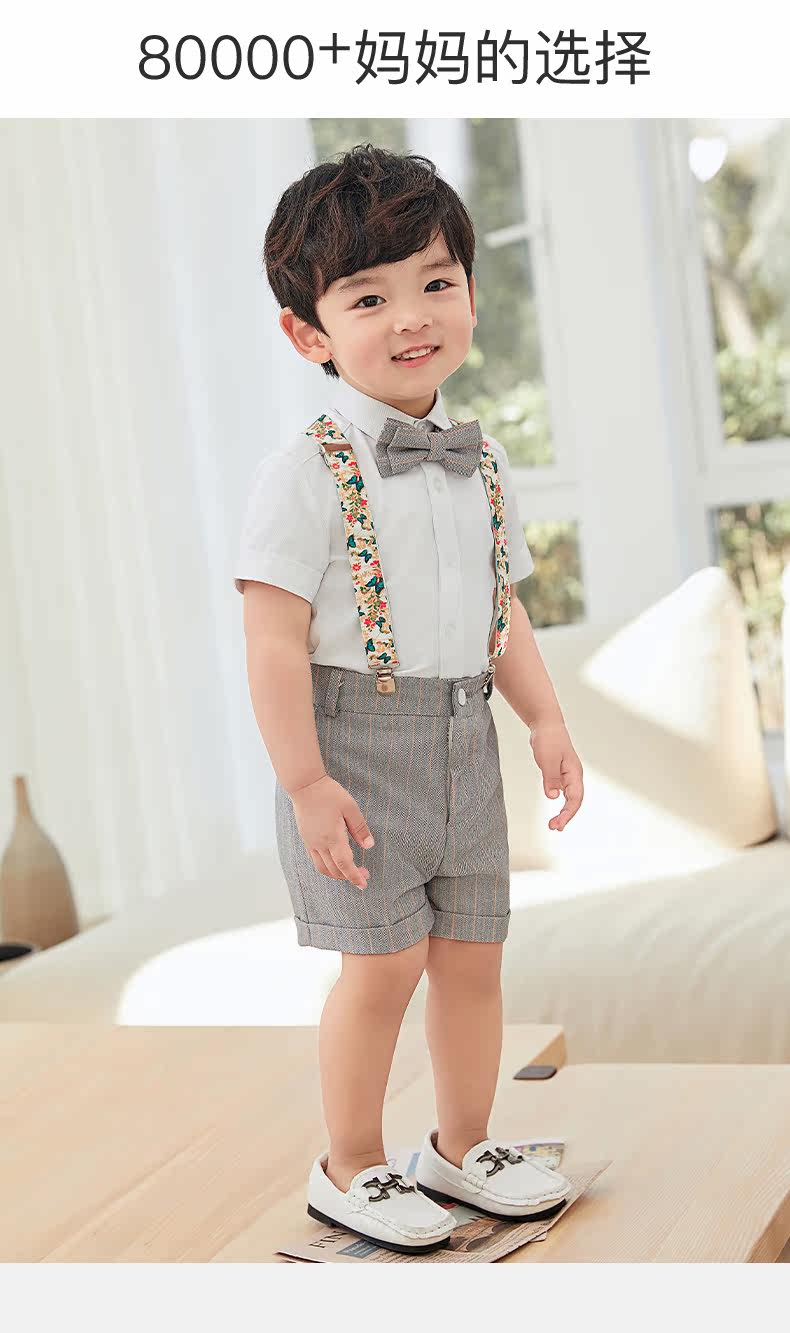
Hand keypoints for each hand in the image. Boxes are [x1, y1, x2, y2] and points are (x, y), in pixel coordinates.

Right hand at [290, 773, 374, 889]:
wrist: (305, 785)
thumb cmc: (328, 794)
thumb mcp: (350, 808)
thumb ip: (360, 828)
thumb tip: (369, 845)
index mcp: (333, 837)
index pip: (345, 864)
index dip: (354, 876)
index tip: (363, 884)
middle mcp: (320, 844)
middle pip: (334, 870)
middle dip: (349, 876)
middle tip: (363, 875)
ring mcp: (311, 842)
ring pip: (322, 868)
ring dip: (336, 875)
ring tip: (348, 873)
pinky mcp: (306, 838)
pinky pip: (315, 860)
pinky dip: (326, 867)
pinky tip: (334, 862)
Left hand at [529, 722, 583, 831]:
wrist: (546, 725)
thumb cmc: (549, 739)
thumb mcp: (547, 759)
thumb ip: (550, 778)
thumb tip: (553, 797)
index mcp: (574, 773)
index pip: (575, 799)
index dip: (568, 814)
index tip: (559, 825)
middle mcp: (573, 776)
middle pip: (574, 801)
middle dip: (566, 816)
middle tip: (554, 827)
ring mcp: (567, 776)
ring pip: (569, 798)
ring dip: (563, 812)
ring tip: (554, 824)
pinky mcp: (559, 774)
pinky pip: (562, 792)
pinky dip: (559, 803)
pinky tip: (555, 810)